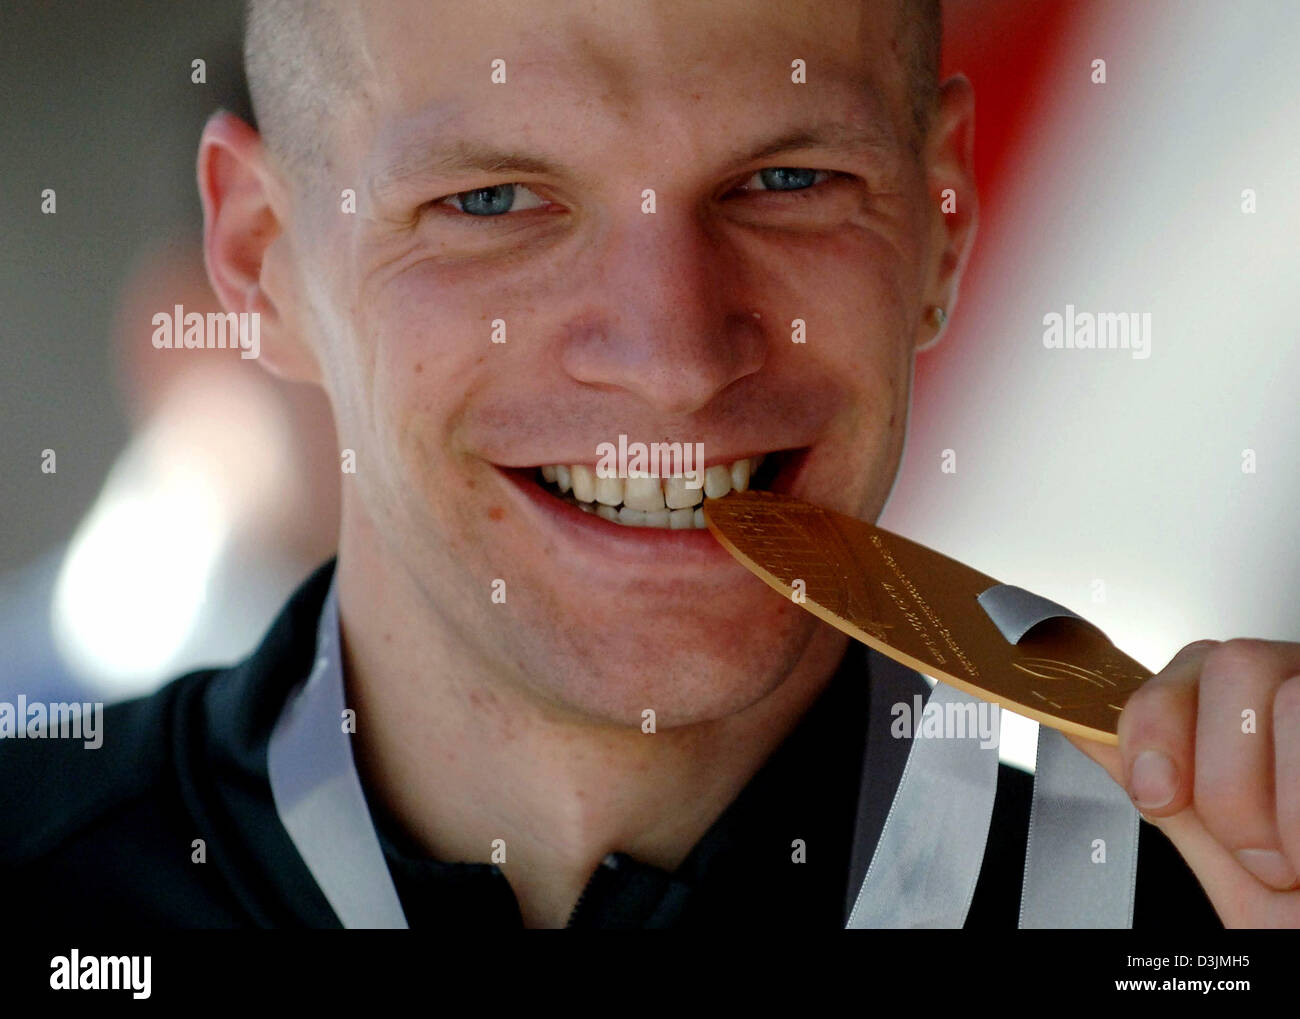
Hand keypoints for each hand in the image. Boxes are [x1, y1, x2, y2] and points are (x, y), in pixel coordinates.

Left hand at [1067, 638, 1299, 927]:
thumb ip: (1166, 789)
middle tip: (1255, 855)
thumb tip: (1082, 726)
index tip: (1156, 792)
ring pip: (1289, 696)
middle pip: (1232, 662)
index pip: (1191, 663)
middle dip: (1221, 772)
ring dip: (1280, 801)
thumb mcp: (1227, 863)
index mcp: (1260, 723)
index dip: (1155, 721)